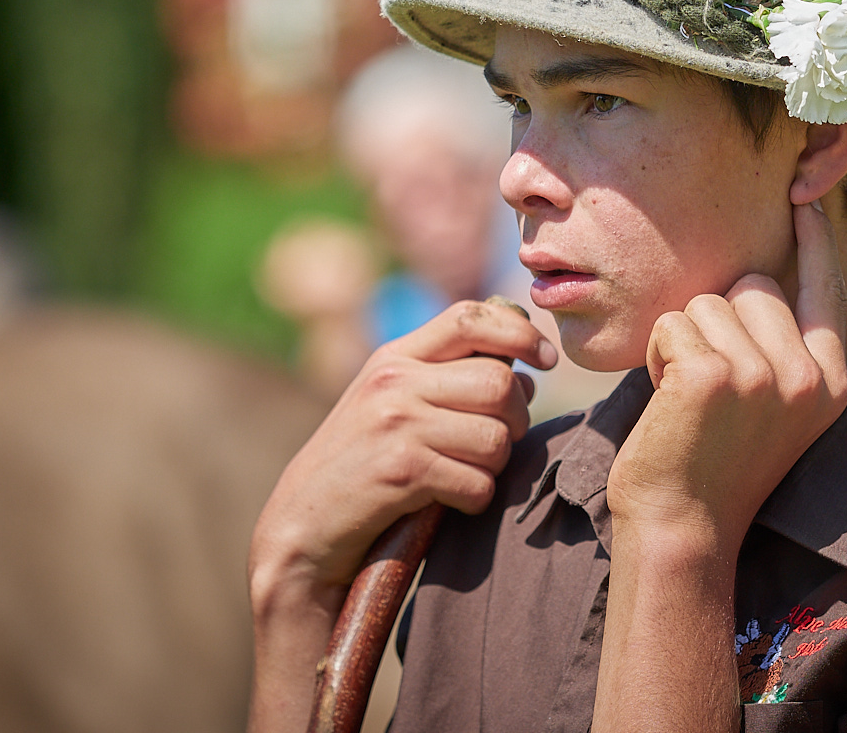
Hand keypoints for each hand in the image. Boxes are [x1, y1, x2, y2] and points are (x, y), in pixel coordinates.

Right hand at [251, 299, 556, 599]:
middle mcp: (394, 381)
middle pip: (498, 382)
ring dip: (495, 465)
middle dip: (515, 418)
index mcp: (394, 357)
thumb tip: (526, 374)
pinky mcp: (401, 471)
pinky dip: (475, 499)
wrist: (301, 528)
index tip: (545, 359)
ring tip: (466, 474)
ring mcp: (396, 424)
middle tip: (498, 442)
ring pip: (496, 437)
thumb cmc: (359, 468)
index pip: (470, 317)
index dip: (520, 333)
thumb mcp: (392, 405)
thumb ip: (449, 380)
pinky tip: (450, 502)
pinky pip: (477, 482)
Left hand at [605, 202, 846, 559]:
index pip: (827, 291)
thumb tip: (758, 278)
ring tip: (687, 398)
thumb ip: (778, 348)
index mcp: (830, 384)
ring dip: (683, 338)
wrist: (681, 528)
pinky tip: (667, 401)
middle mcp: (806, 377)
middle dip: (718, 316)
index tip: (804, 202)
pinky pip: (672, 323)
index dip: (815, 243)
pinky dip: (658, 354)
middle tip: (707, 381)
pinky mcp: (712, 375)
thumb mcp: (769, 405)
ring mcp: (763, 375)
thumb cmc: (712, 463)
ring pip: (708, 301)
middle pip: (754, 284)